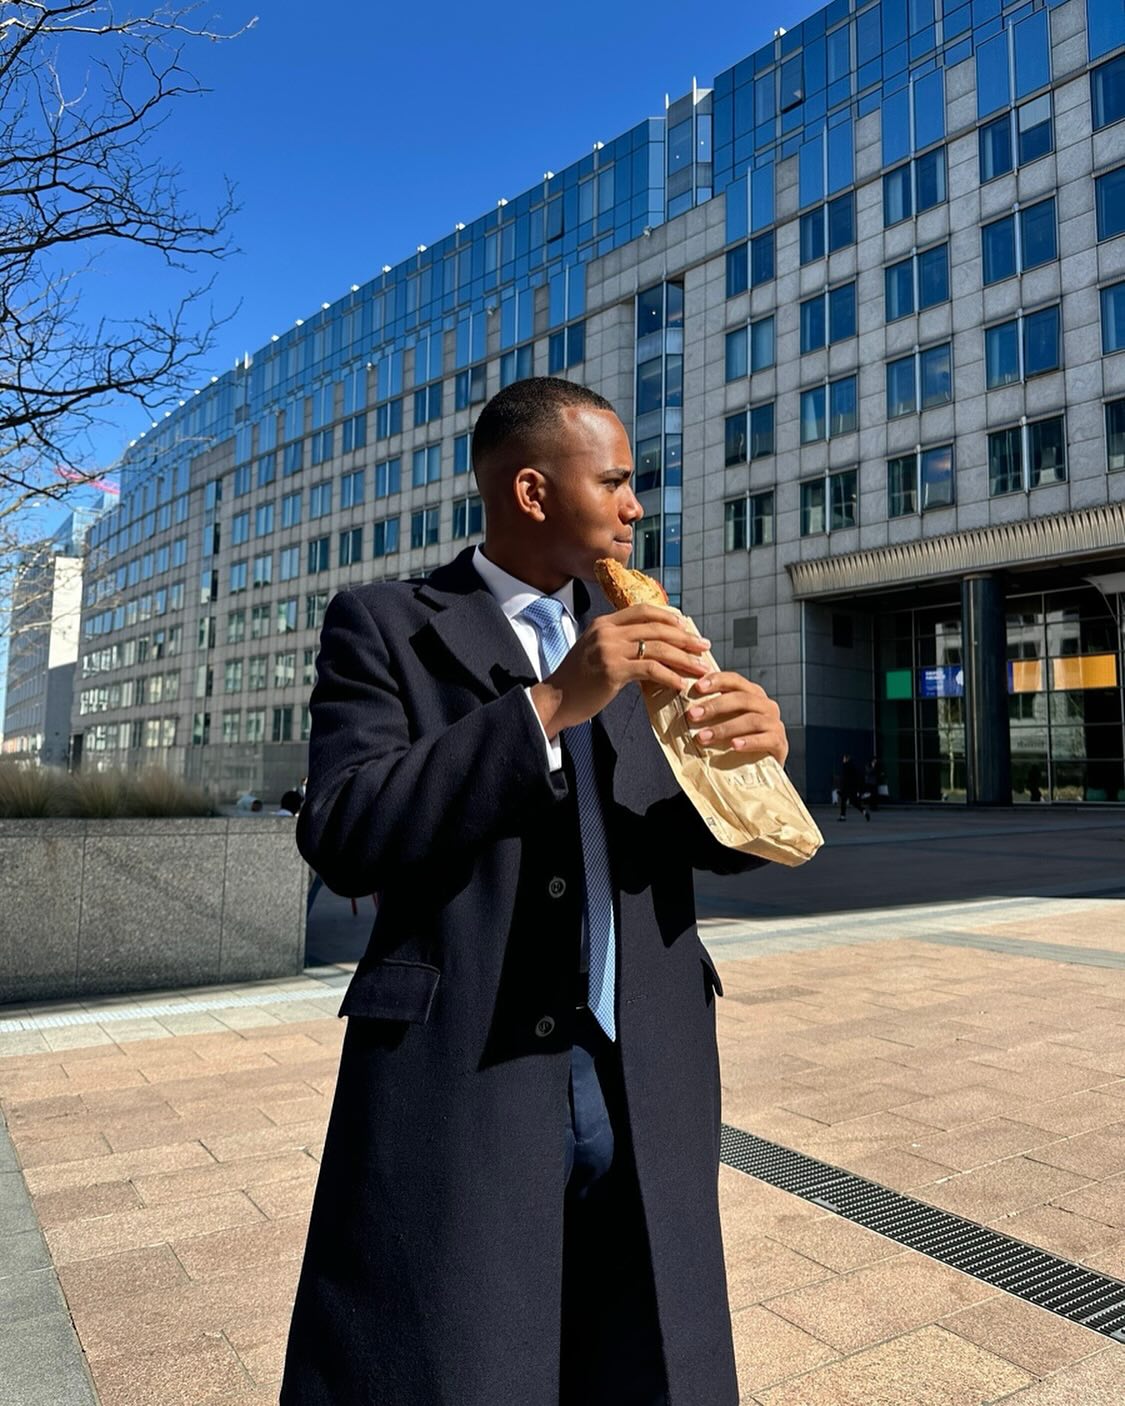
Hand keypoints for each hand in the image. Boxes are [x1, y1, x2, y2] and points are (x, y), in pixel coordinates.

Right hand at [530, 604, 710, 739]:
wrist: (555, 699)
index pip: (642, 610)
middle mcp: (607, 631)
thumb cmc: (577, 681)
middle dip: (684, 638)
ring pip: (658, 648)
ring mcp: (609, 649)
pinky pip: (650, 669)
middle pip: (656, 628)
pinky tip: (680, 684)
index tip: (686, 627)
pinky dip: (670, 676)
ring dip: (684, 658)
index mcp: (603, 623)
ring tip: (701, 668)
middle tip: (704, 647)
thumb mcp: (595, 652)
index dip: (668, 617)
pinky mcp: (612, 670)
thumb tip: (649, 647)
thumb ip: (618, 643)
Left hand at [685, 672, 788, 764]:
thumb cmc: (737, 740)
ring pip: (751, 719)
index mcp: (752, 694)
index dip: (716, 680)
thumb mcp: (725, 721)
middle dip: (715, 706)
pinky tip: (733, 746)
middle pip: (742, 699)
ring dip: (724, 728)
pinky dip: (748, 741)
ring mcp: (775, 723)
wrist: (762, 768)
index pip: (734, 680)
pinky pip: (766, 739)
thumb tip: (680, 704)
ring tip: (703, 738)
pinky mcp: (780, 743)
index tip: (696, 687)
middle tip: (692, 716)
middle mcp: (766, 705)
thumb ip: (711, 711)